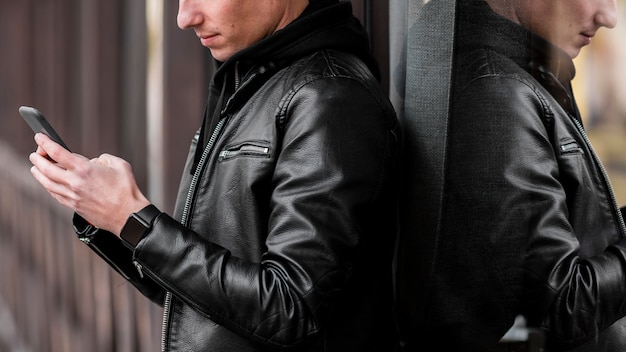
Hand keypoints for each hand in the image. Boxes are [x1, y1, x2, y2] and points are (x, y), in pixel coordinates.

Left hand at [29, 133, 149, 234]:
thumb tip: (94, 162)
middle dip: (37, 158)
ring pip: (47, 183)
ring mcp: (73, 196)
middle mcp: (75, 183)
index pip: (57, 153)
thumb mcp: (119, 165)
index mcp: (85, 170)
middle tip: (35, 153)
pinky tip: (48, 183)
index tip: (40, 137)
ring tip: (36, 168)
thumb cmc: (126, 191)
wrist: (128, 215)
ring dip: (38, 174)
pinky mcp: (74, 206)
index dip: (45, 143)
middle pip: (46, 169)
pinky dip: (48, 187)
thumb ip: (103, 159)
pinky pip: (55, 195)